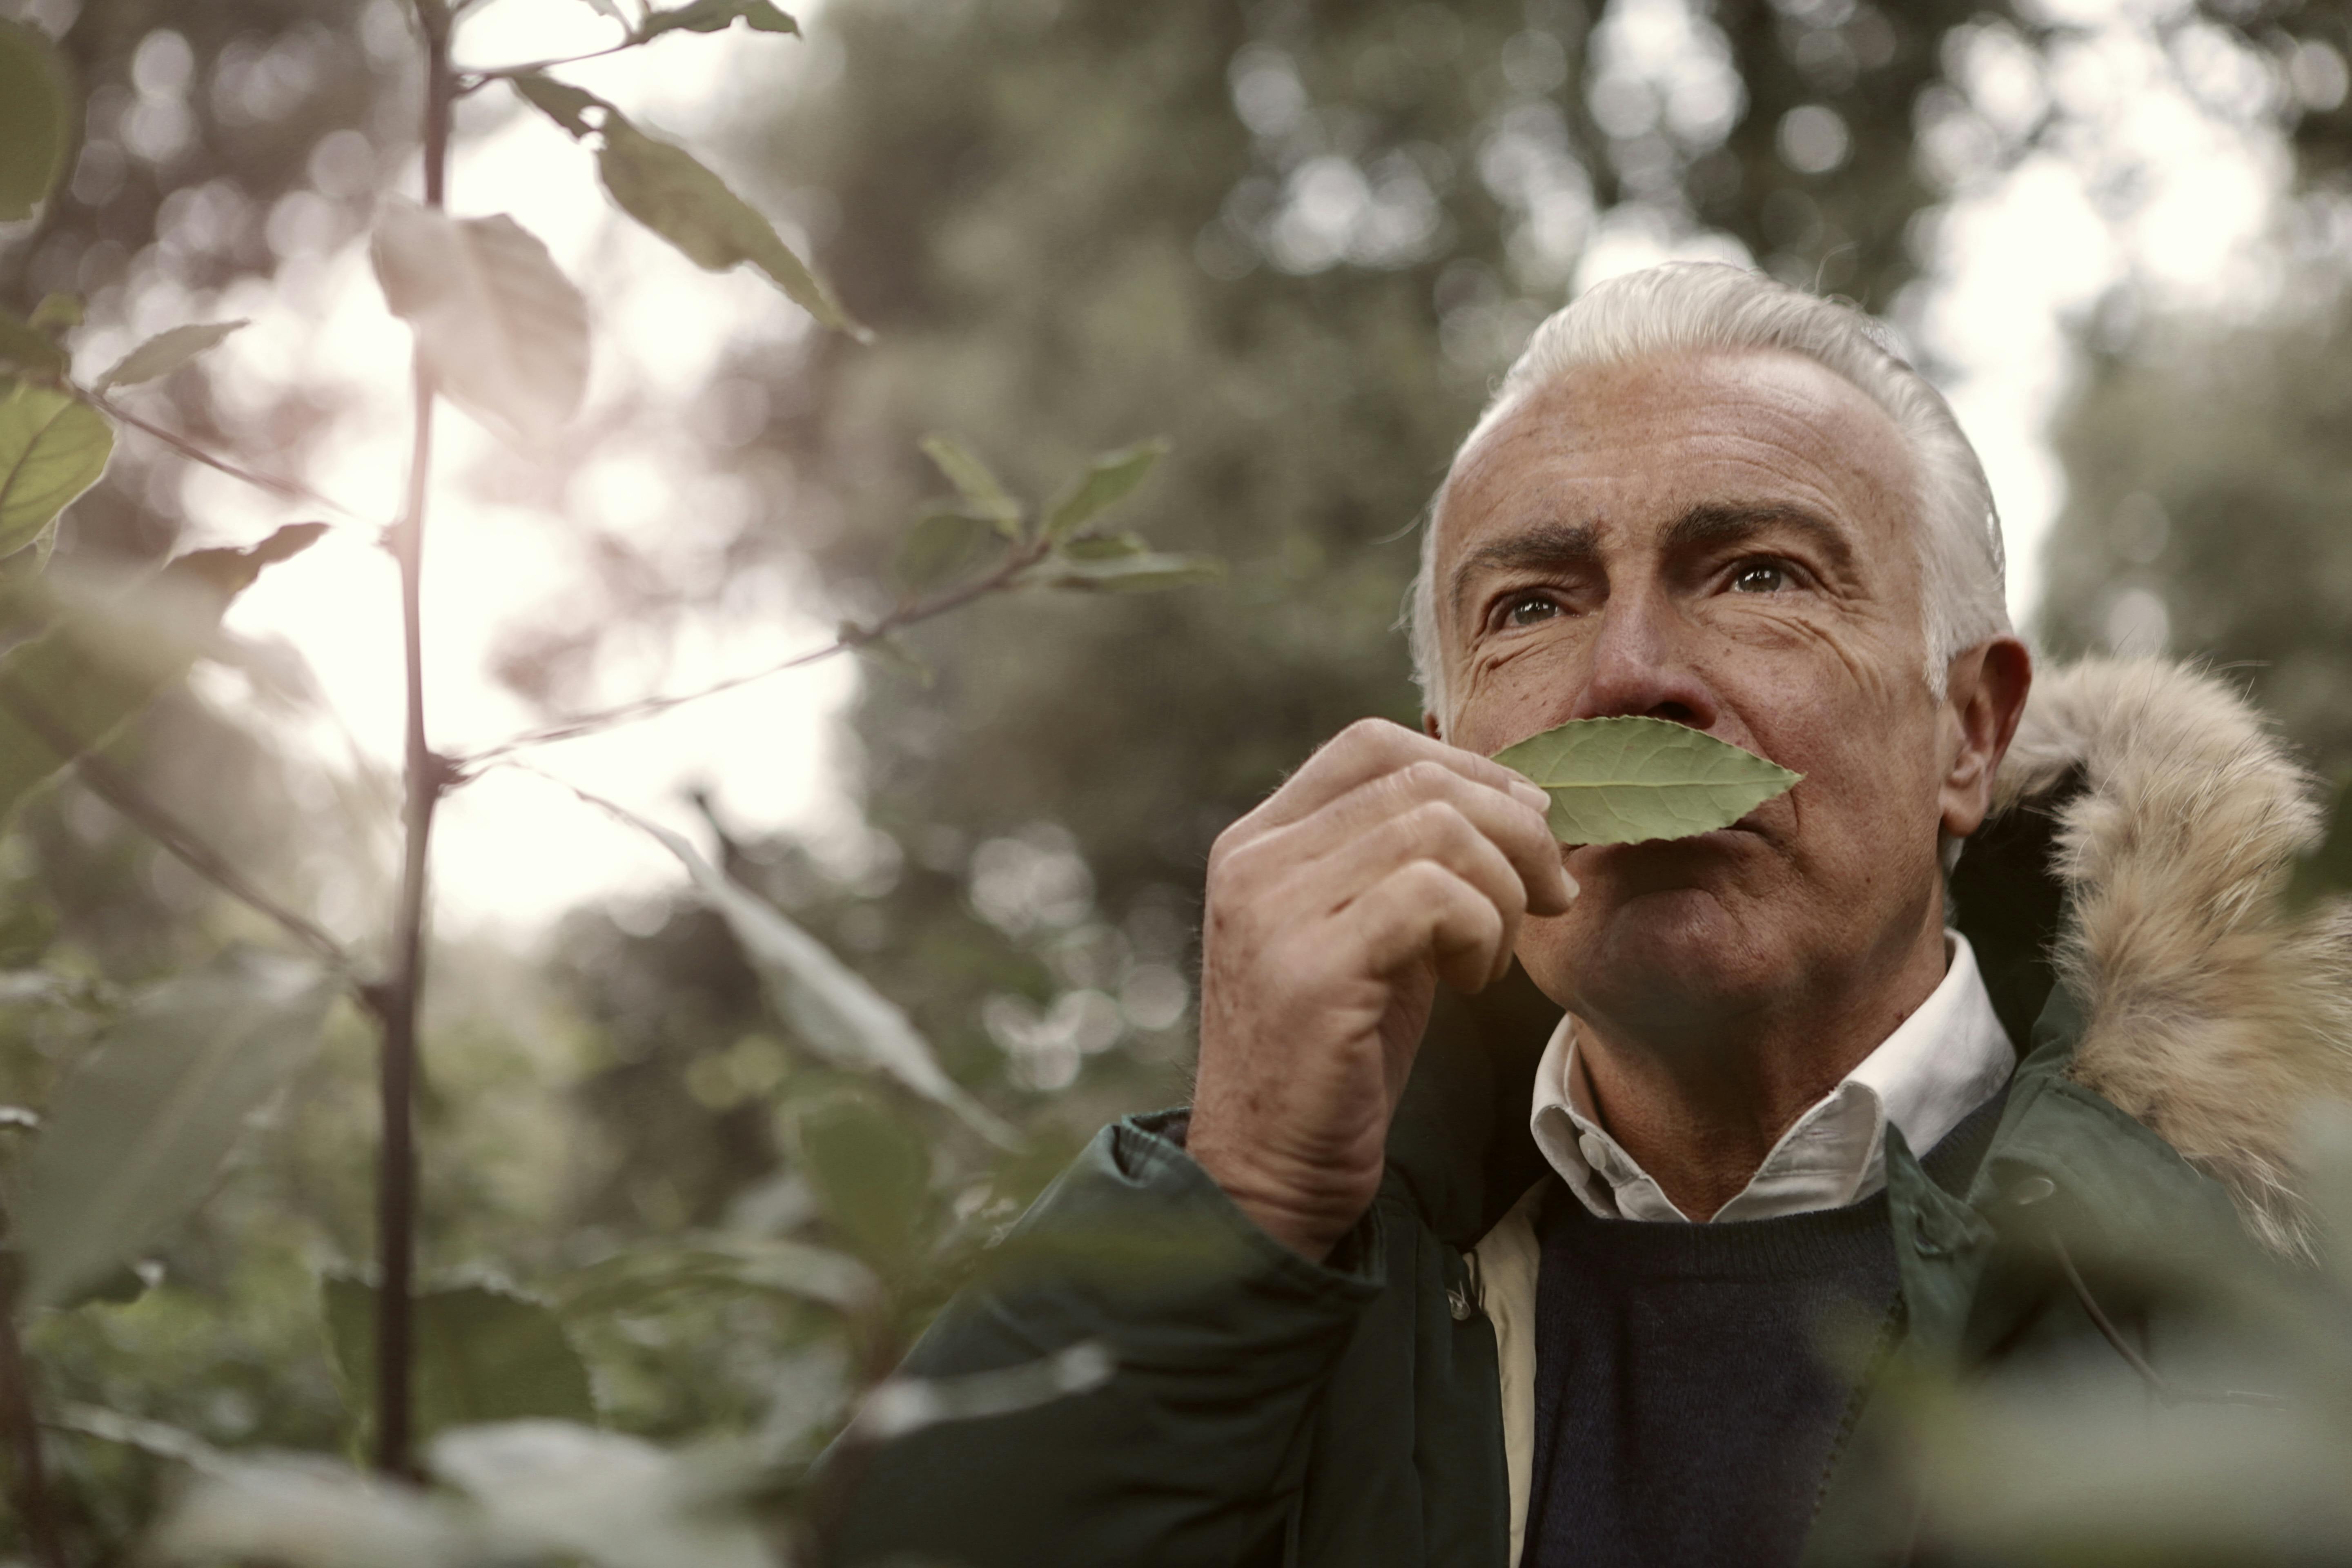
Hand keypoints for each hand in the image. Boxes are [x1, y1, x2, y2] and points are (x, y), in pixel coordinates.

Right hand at [1187, 719, 1574, 1260]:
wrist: (1269, 1170)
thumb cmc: (1338, 1053)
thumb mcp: (1367, 932)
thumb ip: (1405, 860)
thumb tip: (1516, 798)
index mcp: (1260, 840)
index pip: (1372, 744)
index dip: (1469, 770)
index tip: (1525, 829)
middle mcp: (1254, 860)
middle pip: (1418, 777)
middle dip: (1513, 828)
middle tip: (1547, 894)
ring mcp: (1273, 910)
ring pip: (1436, 829)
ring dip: (1500, 890)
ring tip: (1491, 955)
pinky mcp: (1309, 969)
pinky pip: (1432, 897)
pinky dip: (1479, 933)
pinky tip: (1470, 983)